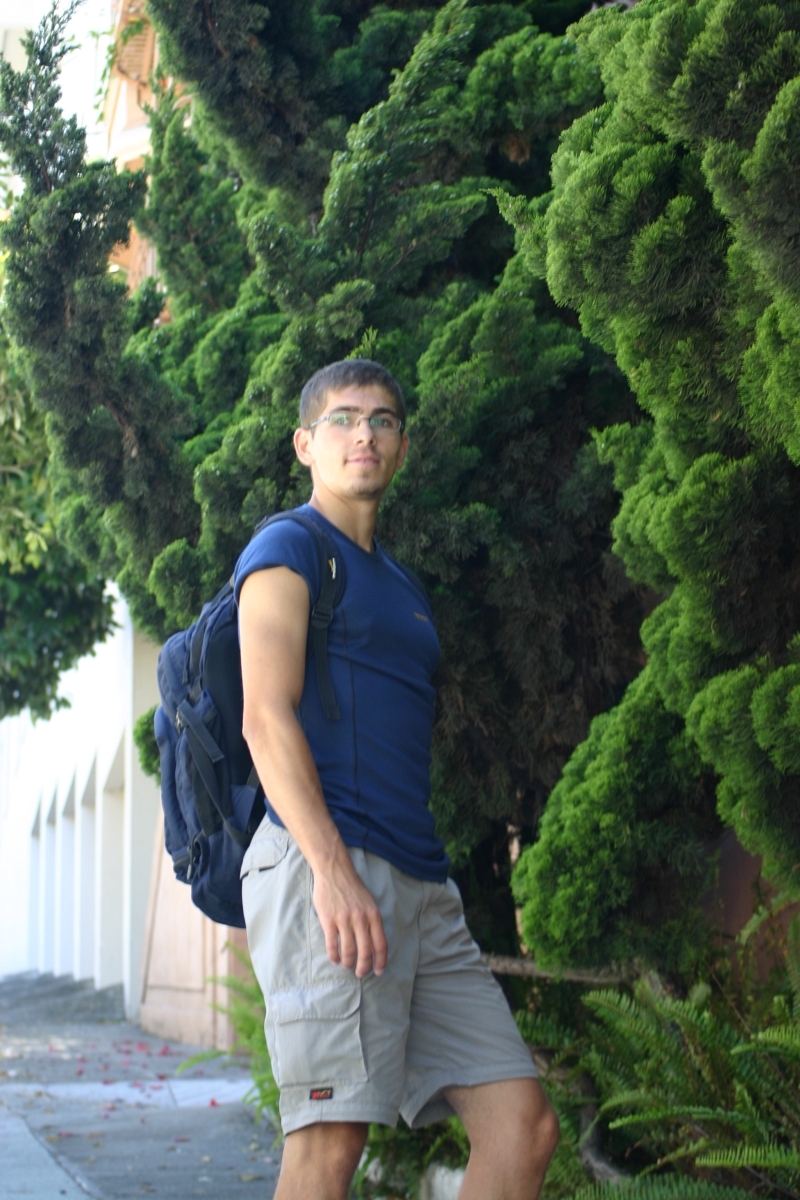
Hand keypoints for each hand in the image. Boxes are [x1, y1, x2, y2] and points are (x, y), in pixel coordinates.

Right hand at [311, 849, 387, 977]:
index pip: (380, 944)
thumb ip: (372, 921)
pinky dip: (334, 956)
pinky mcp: (329, 920)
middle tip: (361, 974)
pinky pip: (333, 944)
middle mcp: (361, 919)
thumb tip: (374, 943)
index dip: (380, 961)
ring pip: (349, 950)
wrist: (334, 871)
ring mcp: (344, 920)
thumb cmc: (352, 887)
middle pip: (365, 951)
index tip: (378, 971)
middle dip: (364, 967)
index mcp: (374, 915)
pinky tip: (335, 959)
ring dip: (348, 963)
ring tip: (347, 966)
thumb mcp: (369, 902)